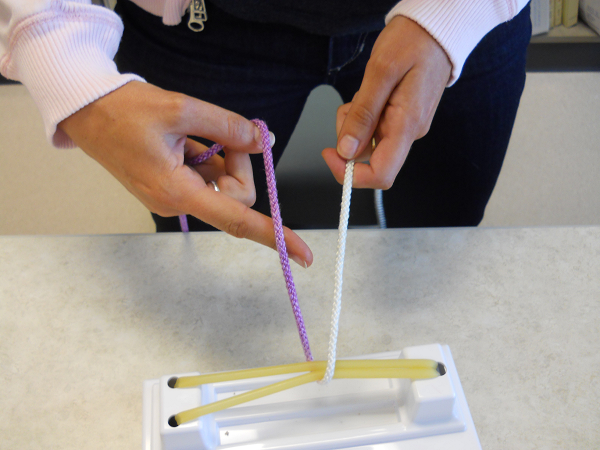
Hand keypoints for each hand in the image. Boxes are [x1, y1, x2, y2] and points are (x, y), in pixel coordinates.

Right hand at [59, 81, 311, 266]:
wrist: (86, 113)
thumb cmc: (123, 111)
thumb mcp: (180, 109)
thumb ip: (227, 127)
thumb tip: (264, 140)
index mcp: (177, 192)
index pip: (237, 219)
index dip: (274, 235)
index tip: (302, 254)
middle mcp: (178, 202)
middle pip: (237, 194)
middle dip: (239, 162)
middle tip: (221, 132)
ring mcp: (175, 197)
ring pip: (225, 184)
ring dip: (223, 156)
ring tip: (192, 134)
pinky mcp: (174, 188)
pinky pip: (209, 178)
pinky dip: (210, 157)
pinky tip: (187, 141)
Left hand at [322, 16, 451, 188]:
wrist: (435, 29)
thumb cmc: (412, 42)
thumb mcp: (380, 72)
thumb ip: (363, 114)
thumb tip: (347, 151)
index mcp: (407, 126)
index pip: (381, 174)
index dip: (351, 173)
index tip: (330, 154)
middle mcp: (409, 133)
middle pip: (368, 158)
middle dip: (348, 138)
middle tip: (352, 104)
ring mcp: (405, 128)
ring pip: (367, 142)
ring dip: (355, 122)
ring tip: (365, 91)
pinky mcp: (401, 120)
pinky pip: (374, 128)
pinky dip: (363, 114)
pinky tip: (371, 92)